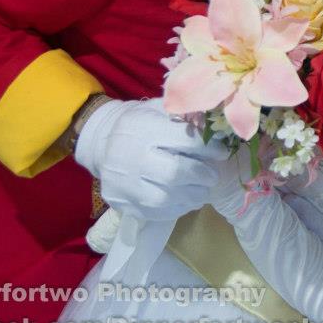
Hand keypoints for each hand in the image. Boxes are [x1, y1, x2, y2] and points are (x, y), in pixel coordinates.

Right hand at [74, 98, 227, 220]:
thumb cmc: (138, 123)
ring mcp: (123, 184)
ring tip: (202, 190)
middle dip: (201, 176)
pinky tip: (187, 200)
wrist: (101, 143)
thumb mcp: (159, 110)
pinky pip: (155, 213)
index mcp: (143, 129)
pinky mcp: (122, 204)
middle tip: (212, 176)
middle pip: (174, 173)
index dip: (208, 149)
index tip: (221, 152)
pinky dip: (178, 208)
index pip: (184, 141)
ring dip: (192, 196)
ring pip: (165, 198)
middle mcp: (130, 157)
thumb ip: (185, 118)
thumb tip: (216, 129)